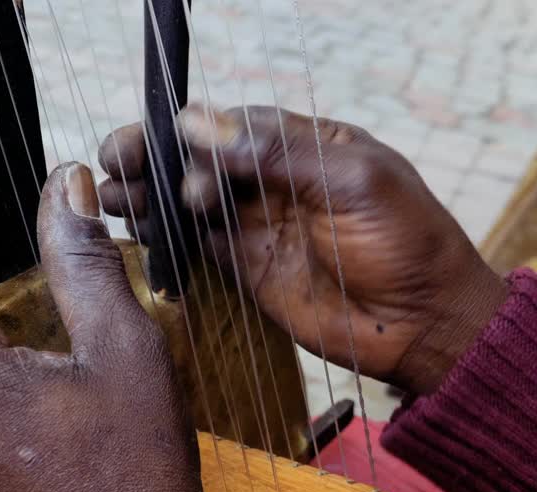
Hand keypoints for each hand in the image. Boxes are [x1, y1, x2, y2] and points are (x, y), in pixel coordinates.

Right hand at [98, 104, 506, 394]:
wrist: (425, 324)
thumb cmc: (407, 242)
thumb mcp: (351, 181)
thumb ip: (275, 152)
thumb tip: (200, 123)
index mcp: (304, 145)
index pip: (232, 125)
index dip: (189, 130)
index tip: (158, 139)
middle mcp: (273, 180)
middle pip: (198, 159)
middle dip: (152, 157)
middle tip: (116, 162)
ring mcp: (256, 225)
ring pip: (186, 201)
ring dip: (147, 196)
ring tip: (111, 197)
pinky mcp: (245, 269)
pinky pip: (193, 247)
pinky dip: (162, 239)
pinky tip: (133, 232)